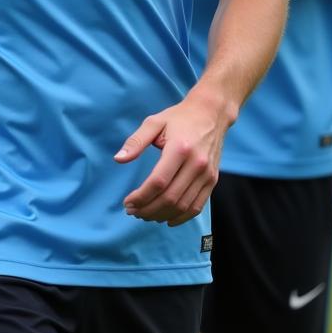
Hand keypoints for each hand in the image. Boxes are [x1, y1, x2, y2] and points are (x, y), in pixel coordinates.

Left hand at [114, 90, 228, 226]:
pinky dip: (181, 217)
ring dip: (162, 215)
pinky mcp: (213, 180)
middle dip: (148, 209)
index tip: (127, 202)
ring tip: (145, 215)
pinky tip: (166, 219)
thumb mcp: (154, 122)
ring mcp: (207, 174)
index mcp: (180, 148)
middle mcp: (196, 164)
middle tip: (132, 211)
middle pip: (170, 198)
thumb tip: (118, 159)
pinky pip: (197, 206)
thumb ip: (136, 141)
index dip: (141, 197)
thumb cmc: (178, 117)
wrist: (211, 113)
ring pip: (183, 206)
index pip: (158, 182)